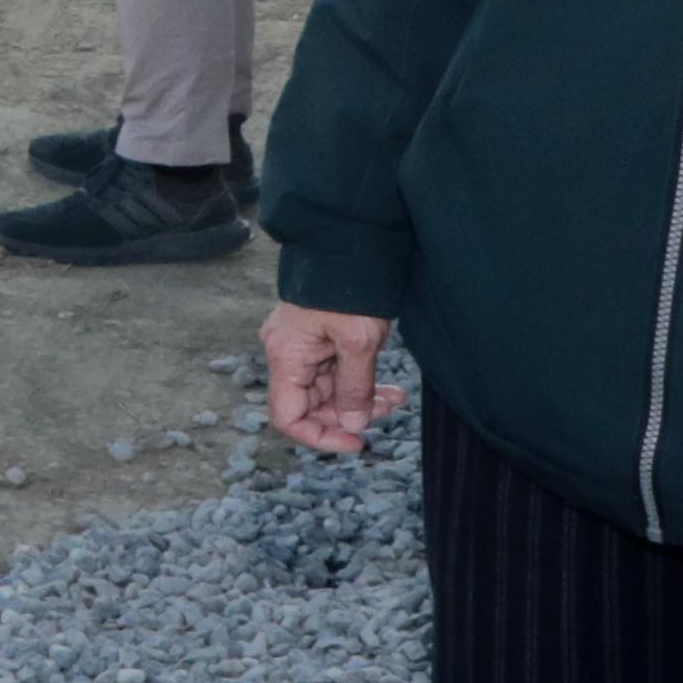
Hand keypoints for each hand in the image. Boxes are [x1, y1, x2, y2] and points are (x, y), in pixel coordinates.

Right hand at [260, 301, 388, 455]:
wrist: (349, 241)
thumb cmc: (349, 287)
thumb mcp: (359, 343)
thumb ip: (354, 389)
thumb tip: (351, 425)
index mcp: (286, 358)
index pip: (289, 417)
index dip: (320, 436)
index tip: (356, 441)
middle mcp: (286, 354)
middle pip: (311, 405)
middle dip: (350, 414)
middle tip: (389, 410)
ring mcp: (300, 345)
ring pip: (327, 389)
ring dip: (360, 398)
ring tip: (396, 398)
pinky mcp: (316, 337)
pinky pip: (334, 371)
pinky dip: (359, 381)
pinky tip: (387, 385)